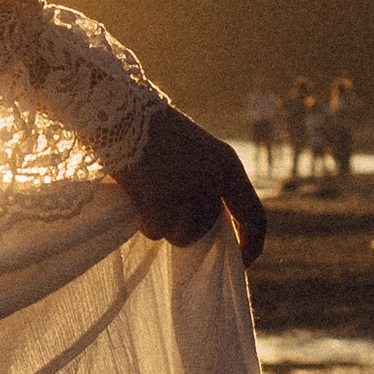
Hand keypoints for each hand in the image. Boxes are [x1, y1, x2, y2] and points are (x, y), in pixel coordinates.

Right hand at [110, 102, 266, 262]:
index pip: (254, 215)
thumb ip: (203, 183)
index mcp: (227, 164)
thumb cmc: (149, 130)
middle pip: (205, 229)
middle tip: (160, 203)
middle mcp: (215, 181)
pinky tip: (136, 192)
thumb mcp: (192, 152)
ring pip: (179, 234)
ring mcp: (191, 194)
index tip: (242, 262)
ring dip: (161, 222)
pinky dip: (144, 220)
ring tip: (147, 190)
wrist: (119, 111)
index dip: (251, 244)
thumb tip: (198, 228)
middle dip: (182, 227)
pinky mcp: (165, 203)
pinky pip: (155, 230)